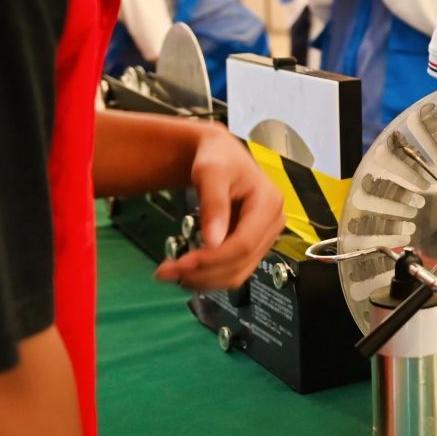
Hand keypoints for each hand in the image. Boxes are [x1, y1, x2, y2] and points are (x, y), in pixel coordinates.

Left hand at [153, 126, 283, 290]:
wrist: (220, 155)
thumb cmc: (217, 158)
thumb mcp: (211, 172)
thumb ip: (214, 204)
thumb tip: (213, 243)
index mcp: (269, 203)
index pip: (244, 243)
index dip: (214, 259)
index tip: (182, 264)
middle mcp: (273, 224)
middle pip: (241, 263)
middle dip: (202, 273)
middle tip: (164, 272)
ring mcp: (265, 237)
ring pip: (237, 273)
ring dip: (203, 280)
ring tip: (170, 273)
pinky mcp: (252, 246)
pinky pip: (233, 269)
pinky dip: (208, 275)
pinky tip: (185, 271)